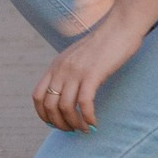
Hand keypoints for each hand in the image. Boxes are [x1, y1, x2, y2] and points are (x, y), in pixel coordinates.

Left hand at [34, 18, 143, 132]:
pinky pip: (84, 104)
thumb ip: (69, 71)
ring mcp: (76, 71)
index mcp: (56, 65)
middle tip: (72, 130)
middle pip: (50, 106)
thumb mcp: (77, 57)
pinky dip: (88, 118)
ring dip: (74, 124)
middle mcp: (62, 69)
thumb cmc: (103, 44)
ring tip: (84, 130)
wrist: (120, 26)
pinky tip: (94, 123)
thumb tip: (68, 93)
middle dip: (59, 124)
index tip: (55, 124)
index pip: (37, 96)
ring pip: (66, 108)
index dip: (43, 115)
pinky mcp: (93, 74)